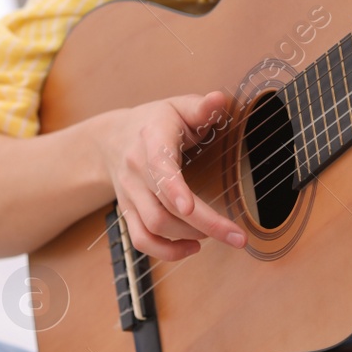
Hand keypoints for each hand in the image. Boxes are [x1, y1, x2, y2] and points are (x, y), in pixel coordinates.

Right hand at [92, 90, 246, 260]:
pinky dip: (167, 251)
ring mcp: (130, 194)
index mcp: (152, 140)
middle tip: (239, 237)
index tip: (190, 208)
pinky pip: (142, 240)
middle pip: (164, 207)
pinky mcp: (128, 212)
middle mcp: (136, 170)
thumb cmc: (156, 122)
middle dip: (205, 225)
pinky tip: (192, 247)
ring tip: (220, 234)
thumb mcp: (178, 107)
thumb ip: (201, 107)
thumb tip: (220, 99)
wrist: (113, 139)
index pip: (158, 166)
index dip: (173, 189)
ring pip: (154, 227)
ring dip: (190, 236)